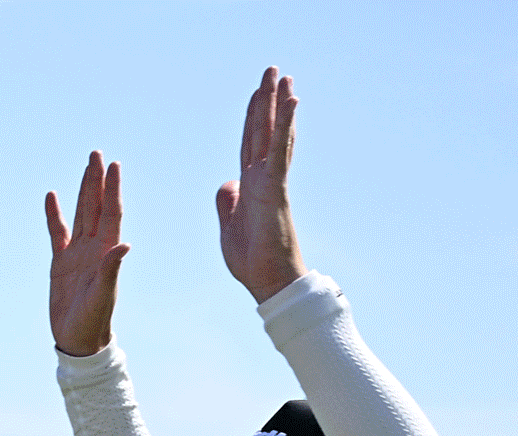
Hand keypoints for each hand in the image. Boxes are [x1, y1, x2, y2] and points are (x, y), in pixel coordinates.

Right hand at [45, 150, 127, 355]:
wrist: (79, 338)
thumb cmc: (94, 320)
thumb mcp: (103, 295)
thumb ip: (111, 269)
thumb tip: (124, 244)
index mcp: (106, 252)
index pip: (111, 213)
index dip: (112, 189)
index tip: (113, 166)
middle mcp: (94, 247)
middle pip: (96, 206)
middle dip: (97, 180)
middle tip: (97, 154)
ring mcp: (77, 253)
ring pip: (80, 214)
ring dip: (83, 190)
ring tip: (86, 166)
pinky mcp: (60, 262)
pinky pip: (57, 233)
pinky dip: (55, 215)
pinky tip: (53, 196)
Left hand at [216, 66, 306, 303]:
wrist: (269, 282)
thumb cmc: (253, 261)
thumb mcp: (228, 227)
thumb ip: (226, 202)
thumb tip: (228, 182)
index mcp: (250, 187)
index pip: (250, 145)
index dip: (252, 120)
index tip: (256, 96)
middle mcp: (263, 178)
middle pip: (264, 132)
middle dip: (266, 102)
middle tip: (272, 71)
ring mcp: (271, 182)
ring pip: (274, 135)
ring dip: (278, 105)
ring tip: (282, 76)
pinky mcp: (275, 189)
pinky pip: (280, 151)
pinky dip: (285, 125)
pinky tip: (290, 101)